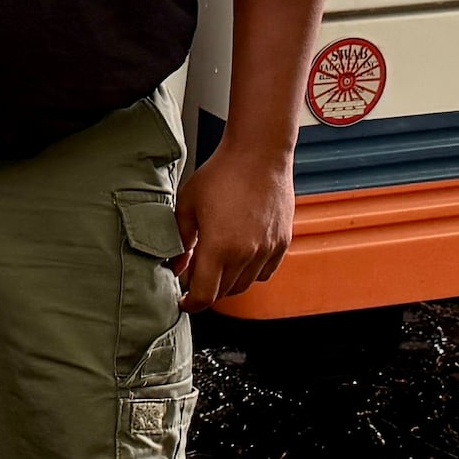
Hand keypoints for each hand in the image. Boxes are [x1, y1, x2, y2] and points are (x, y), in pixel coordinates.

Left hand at [173, 139, 293, 309]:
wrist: (259, 154)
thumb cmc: (221, 174)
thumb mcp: (187, 204)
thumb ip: (179, 240)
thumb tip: (176, 267)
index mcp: (219, 248)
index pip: (204, 295)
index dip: (190, 304)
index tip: (183, 302)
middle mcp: (246, 254)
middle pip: (223, 293)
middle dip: (206, 290)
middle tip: (194, 277)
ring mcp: (267, 250)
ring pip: (245, 284)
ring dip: (227, 283)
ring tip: (215, 265)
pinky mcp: (281, 242)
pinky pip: (264, 272)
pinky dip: (250, 273)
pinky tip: (239, 257)